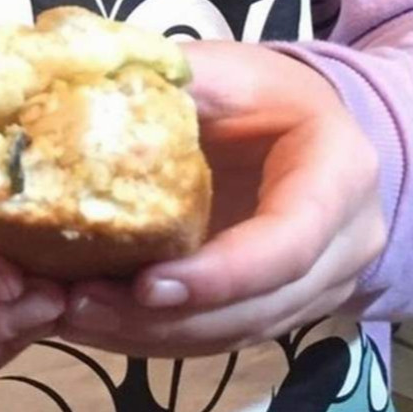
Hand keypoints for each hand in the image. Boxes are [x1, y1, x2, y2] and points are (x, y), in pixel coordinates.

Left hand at [60, 42, 385, 358]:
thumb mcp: (229, 72)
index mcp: (339, 175)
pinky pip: (216, 339)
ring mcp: (317, 288)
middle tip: (77, 304)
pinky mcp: (276, 311)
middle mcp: (342, 246)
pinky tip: (92, 323)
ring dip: (147, 336)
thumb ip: (177, 85)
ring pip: (232, 335)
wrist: (312, 127)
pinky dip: (151, 337)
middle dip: (163, 318)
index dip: (218, 276)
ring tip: (70, 314)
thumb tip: (90, 93)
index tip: (143, 285)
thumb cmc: (265, 94)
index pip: (288, 245)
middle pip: (257, 307)